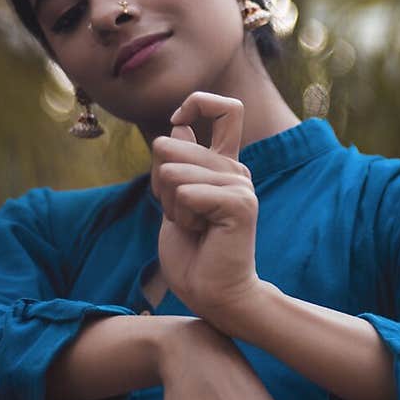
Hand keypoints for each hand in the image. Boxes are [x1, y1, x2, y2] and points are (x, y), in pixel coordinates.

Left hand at [152, 91, 260, 324]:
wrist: (213, 295)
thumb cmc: (192, 254)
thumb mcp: (174, 202)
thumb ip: (177, 166)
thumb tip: (178, 128)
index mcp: (224, 165)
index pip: (226, 109)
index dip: (197, 104)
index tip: (179, 124)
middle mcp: (236, 170)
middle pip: (171, 146)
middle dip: (158, 184)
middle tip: (182, 215)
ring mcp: (241, 185)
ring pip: (173, 173)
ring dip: (170, 206)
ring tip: (193, 227)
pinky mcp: (240, 204)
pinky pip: (186, 194)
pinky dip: (181, 217)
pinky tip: (201, 234)